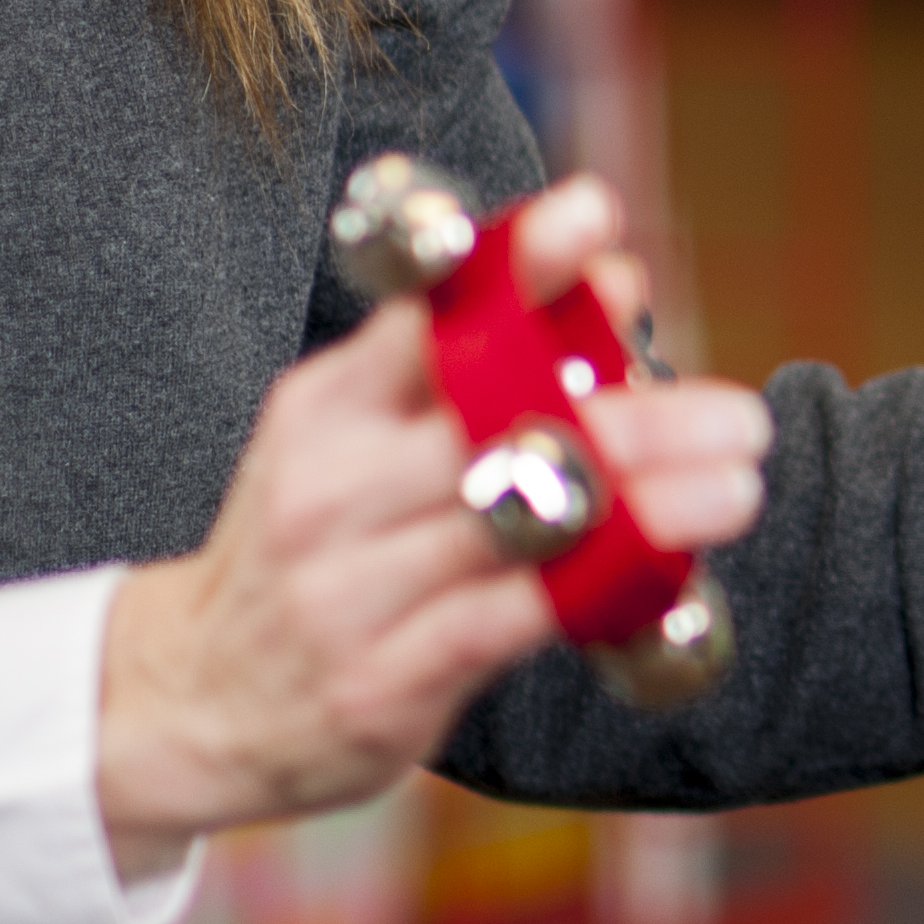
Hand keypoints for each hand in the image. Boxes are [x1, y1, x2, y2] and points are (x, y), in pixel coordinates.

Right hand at [100, 176, 777, 855]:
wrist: (186, 703)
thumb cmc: (314, 550)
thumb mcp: (356, 441)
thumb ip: (474, 368)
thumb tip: (617, 277)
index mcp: (325, 407)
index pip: (425, 315)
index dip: (517, 264)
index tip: (597, 221)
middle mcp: (330, 487)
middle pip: (496, 425)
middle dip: (632, 416)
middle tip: (738, 416)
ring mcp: (350, 587)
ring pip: (517, 525)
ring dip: (645, 503)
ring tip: (734, 487)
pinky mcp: (381, 680)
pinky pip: (507, 622)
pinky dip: (592, 593)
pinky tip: (666, 574)